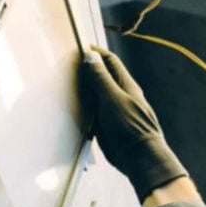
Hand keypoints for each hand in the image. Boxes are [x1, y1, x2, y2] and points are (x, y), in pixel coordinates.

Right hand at [81, 47, 188, 197]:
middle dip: (87, 70)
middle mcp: (121, 95)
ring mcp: (114, 111)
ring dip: (84, 89)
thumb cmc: (130, 128)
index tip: (79, 48)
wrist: (139, 158)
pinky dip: (84, 107)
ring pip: (96, 94)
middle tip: (68, 66)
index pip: (110, 61)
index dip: (96, 53)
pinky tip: (74, 106)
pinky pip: (94, 111)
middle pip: (102, 77)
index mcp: (126, 85)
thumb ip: (101, 79)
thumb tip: (91, 56)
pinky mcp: (108, 126)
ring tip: (67, 84)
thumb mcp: (112, 99)